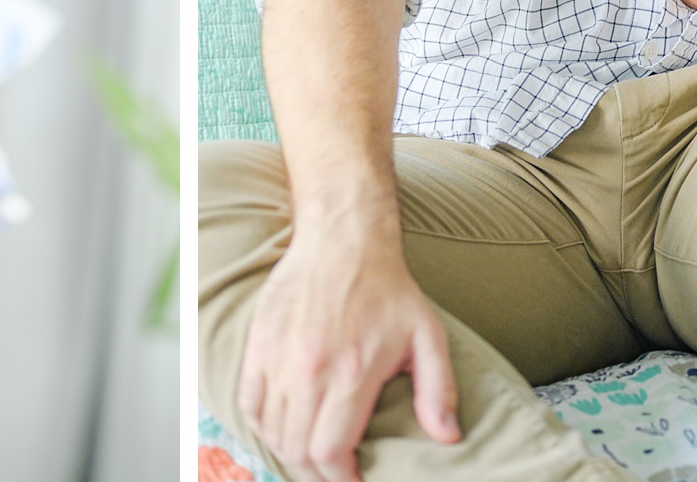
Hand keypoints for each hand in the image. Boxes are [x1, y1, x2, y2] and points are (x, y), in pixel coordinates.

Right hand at [238, 233, 457, 481]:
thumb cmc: (388, 289)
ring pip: (271, 431)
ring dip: (289, 452)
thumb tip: (447, 437)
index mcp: (351, 373)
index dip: (340, 479)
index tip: (353, 480)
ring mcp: (279, 356)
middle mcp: (309, 370)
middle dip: (316, 473)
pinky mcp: (259, 342)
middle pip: (297, 449)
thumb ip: (438, 389)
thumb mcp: (428, 336)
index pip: (330, 452)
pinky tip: (281, 428)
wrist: (343, 239)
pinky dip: (262, 425)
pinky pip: (249, 402)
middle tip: (334, 472)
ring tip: (310, 453)